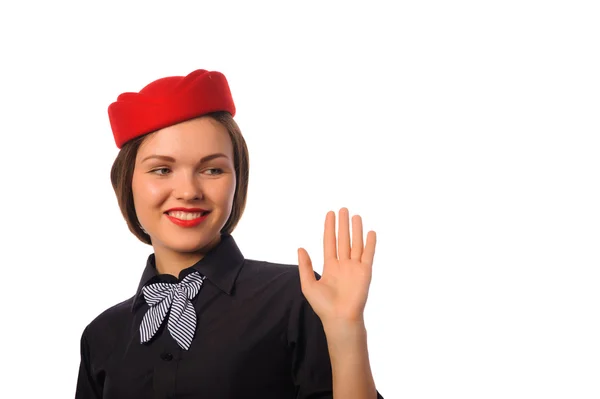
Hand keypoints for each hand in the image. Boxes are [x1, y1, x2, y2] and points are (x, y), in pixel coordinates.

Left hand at [297, 207, 376, 325]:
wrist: (340, 318)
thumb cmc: (323, 306)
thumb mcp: (308, 284)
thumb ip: (305, 266)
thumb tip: (300, 248)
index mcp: (330, 266)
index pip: (329, 242)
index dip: (329, 228)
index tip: (330, 214)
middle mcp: (343, 264)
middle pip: (343, 239)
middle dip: (343, 225)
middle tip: (343, 209)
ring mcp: (355, 267)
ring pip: (356, 244)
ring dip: (356, 230)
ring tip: (355, 216)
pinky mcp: (365, 272)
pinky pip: (368, 254)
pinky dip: (370, 243)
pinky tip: (370, 232)